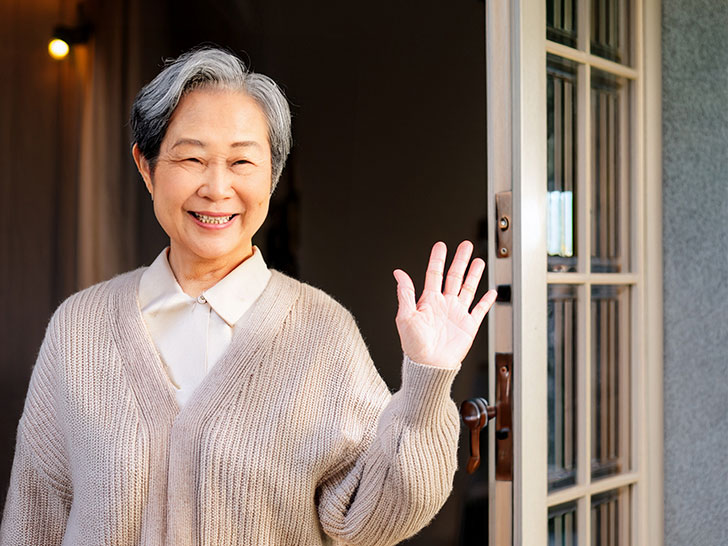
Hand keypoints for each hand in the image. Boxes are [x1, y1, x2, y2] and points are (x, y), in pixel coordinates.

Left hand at [393, 241, 496, 368]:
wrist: (429, 366)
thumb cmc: (414, 346)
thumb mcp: (405, 317)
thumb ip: (405, 293)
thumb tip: (398, 273)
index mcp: (428, 301)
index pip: (434, 274)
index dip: (437, 259)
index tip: (440, 246)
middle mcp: (444, 304)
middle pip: (454, 276)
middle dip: (460, 260)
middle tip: (465, 245)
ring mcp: (457, 314)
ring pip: (467, 288)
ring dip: (473, 274)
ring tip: (478, 261)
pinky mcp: (468, 325)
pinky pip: (479, 310)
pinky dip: (486, 301)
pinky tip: (491, 292)